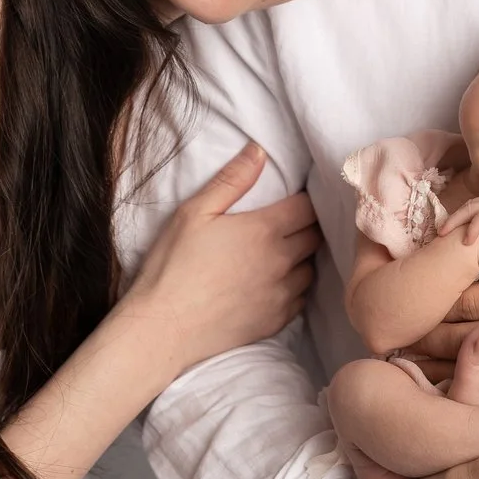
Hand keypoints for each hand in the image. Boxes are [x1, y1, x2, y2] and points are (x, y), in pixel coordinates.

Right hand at [120, 142, 319, 372]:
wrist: (164, 328)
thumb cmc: (172, 266)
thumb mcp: (194, 212)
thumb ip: (231, 180)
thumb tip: (259, 151)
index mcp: (264, 230)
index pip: (307, 208)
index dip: (304, 200)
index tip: (295, 199)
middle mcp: (281, 261)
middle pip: (315, 236)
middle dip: (307, 226)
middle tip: (290, 223)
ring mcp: (282, 294)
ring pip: (311, 269)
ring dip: (303, 258)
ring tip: (284, 253)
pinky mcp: (276, 321)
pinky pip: (301, 299)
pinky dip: (295, 287)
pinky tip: (277, 283)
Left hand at [438, 189, 478, 240]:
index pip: (476, 206)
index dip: (462, 216)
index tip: (451, 228)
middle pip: (469, 205)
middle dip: (452, 217)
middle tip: (439, 231)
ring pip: (470, 209)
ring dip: (455, 221)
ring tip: (444, 234)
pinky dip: (473, 227)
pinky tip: (467, 240)